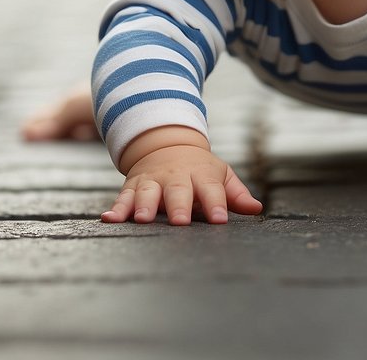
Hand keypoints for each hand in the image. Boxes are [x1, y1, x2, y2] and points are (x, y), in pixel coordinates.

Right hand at [102, 133, 261, 224]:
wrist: (165, 145)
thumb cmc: (199, 169)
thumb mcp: (220, 175)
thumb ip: (236, 194)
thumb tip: (257, 208)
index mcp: (201, 175)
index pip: (212, 190)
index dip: (216, 205)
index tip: (219, 220)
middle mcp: (176, 177)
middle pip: (178, 191)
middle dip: (179, 206)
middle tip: (180, 222)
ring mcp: (152, 181)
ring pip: (148, 193)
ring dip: (145, 206)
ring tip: (143, 219)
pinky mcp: (133, 186)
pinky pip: (123, 197)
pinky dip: (116, 209)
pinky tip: (109, 219)